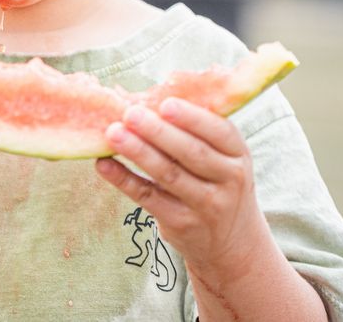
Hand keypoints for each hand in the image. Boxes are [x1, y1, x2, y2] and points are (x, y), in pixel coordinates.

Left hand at [95, 97, 266, 273]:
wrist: (233, 242)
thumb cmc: (218, 182)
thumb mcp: (223, 158)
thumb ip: (196, 133)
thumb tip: (149, 99)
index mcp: (238, 155)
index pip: (220, 132)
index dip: (193, 118)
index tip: (165, 104)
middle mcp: (228, 180)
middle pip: (191, 153)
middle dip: (159, 132)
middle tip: (130, 113)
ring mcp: (206, 205)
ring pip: (168, 175)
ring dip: (138, 153)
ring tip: (113, 133)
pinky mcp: (181, 224)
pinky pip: (148, 198)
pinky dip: (124, 180)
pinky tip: (104, 164)